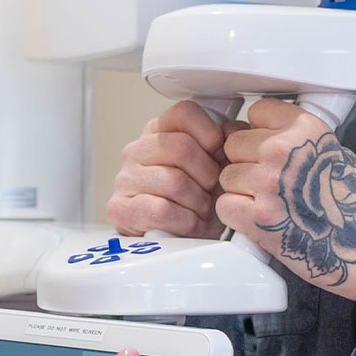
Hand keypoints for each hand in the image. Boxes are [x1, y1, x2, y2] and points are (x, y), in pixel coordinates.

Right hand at [107, 101, 242, 239]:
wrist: (181, 242)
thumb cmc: (197, 202)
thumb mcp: (217, 167)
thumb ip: (227, 143)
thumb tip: (234, 131)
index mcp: (160, 131)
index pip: (185, 113)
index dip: (210, 134)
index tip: (218, 154)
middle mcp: (137, 150)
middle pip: (181, 147)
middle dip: (207, 174)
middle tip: (211, 190)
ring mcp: (125, 178)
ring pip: (174, 181)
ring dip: (198, 202)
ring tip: (200, 210)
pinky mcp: (121, 208)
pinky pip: (162, 209)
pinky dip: (184, 220)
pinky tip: (187, 223)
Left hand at [219, 99, 355, 314]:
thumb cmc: (355, 205)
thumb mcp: (333, 152)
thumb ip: (296, 139)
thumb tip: (258, 134)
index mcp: (304, 129)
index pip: (256, 111)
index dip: (258, 131)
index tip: (268, 146)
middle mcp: (283, 150)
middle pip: (234, 144)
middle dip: (246, 162)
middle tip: (271, 182)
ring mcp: (267, 183)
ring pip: (227, 177)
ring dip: (241, 190)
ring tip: (271, 203)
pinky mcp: (256, 218)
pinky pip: (225, 205)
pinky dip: (237, 215)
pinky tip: (260, 220)